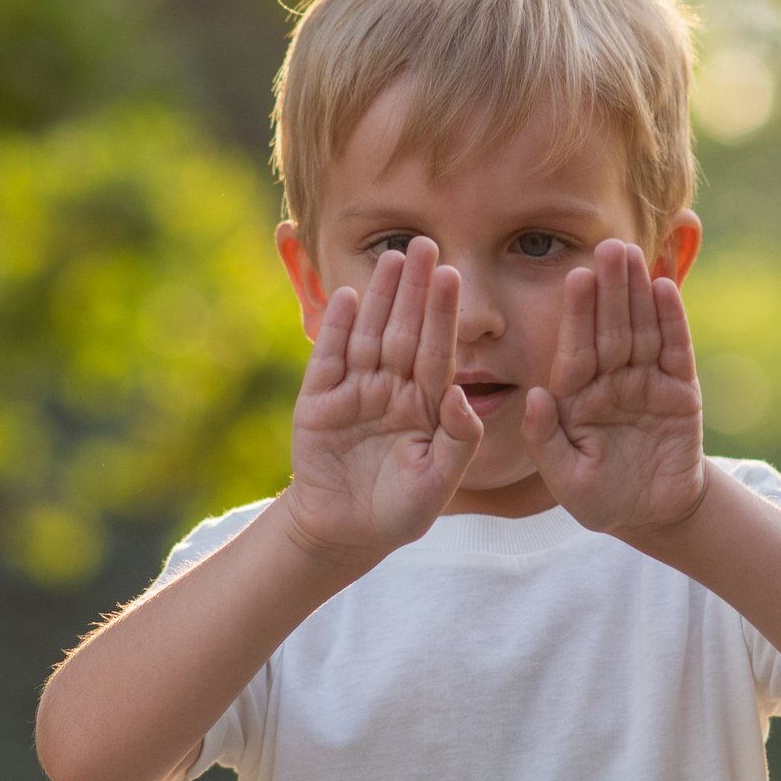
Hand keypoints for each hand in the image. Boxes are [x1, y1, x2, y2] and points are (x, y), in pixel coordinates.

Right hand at [283, 237, 482, 563]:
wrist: (345, 535)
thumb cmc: (399, 512)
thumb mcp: (437, 484)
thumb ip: (457, 441)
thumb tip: (461, 394)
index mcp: (426, 405)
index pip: (439, 351)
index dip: (444, 314)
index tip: (454, 275)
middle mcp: (392, 390)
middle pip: (406, 332)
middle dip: (415, 290)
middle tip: (426, 245)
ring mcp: (355, 392)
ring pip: (370, 336)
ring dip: (380, 298)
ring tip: (392, 257)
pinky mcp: (319, 403)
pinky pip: (330, 360)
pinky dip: (338, 330)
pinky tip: (349, 298)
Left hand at [522, 238, 706, 536]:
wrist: (653, 516)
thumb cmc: (601, 499)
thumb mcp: (568, 481)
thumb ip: (547, 441)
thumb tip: (537, 397)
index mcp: (575, 398)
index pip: (575, 349)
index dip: (577, 315)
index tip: (575, 277)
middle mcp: (609, 382)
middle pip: (610, 329)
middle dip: (609, 289)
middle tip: (608, 246)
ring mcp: (645, 383)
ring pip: (641, 330)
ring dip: (638, 293)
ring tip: (634, 256)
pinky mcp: (679, 390)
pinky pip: (675, 349)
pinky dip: (672, 320)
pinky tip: (665, 288)